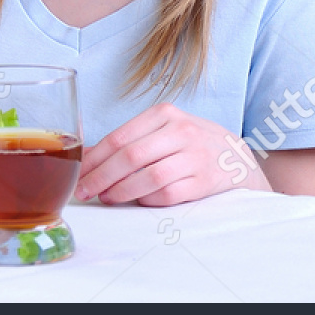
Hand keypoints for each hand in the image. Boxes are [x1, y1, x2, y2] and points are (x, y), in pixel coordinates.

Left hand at [74, 103, 270, 206]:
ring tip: (107, 197)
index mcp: (165, 114)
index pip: (121, 136)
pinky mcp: (204, 182)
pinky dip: (148, 200)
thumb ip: (127, 140)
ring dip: (122, 191)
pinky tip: (137, 200)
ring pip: (150, 177)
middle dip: (102, 177)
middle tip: (84, 191)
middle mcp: (181, 132)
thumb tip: (87, 155)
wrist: (235, 156)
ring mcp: (195, 157)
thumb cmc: (188, 142)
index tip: (78, 173)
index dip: (95, 158)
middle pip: (132, 156)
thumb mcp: (161, 130)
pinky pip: (168, 195)